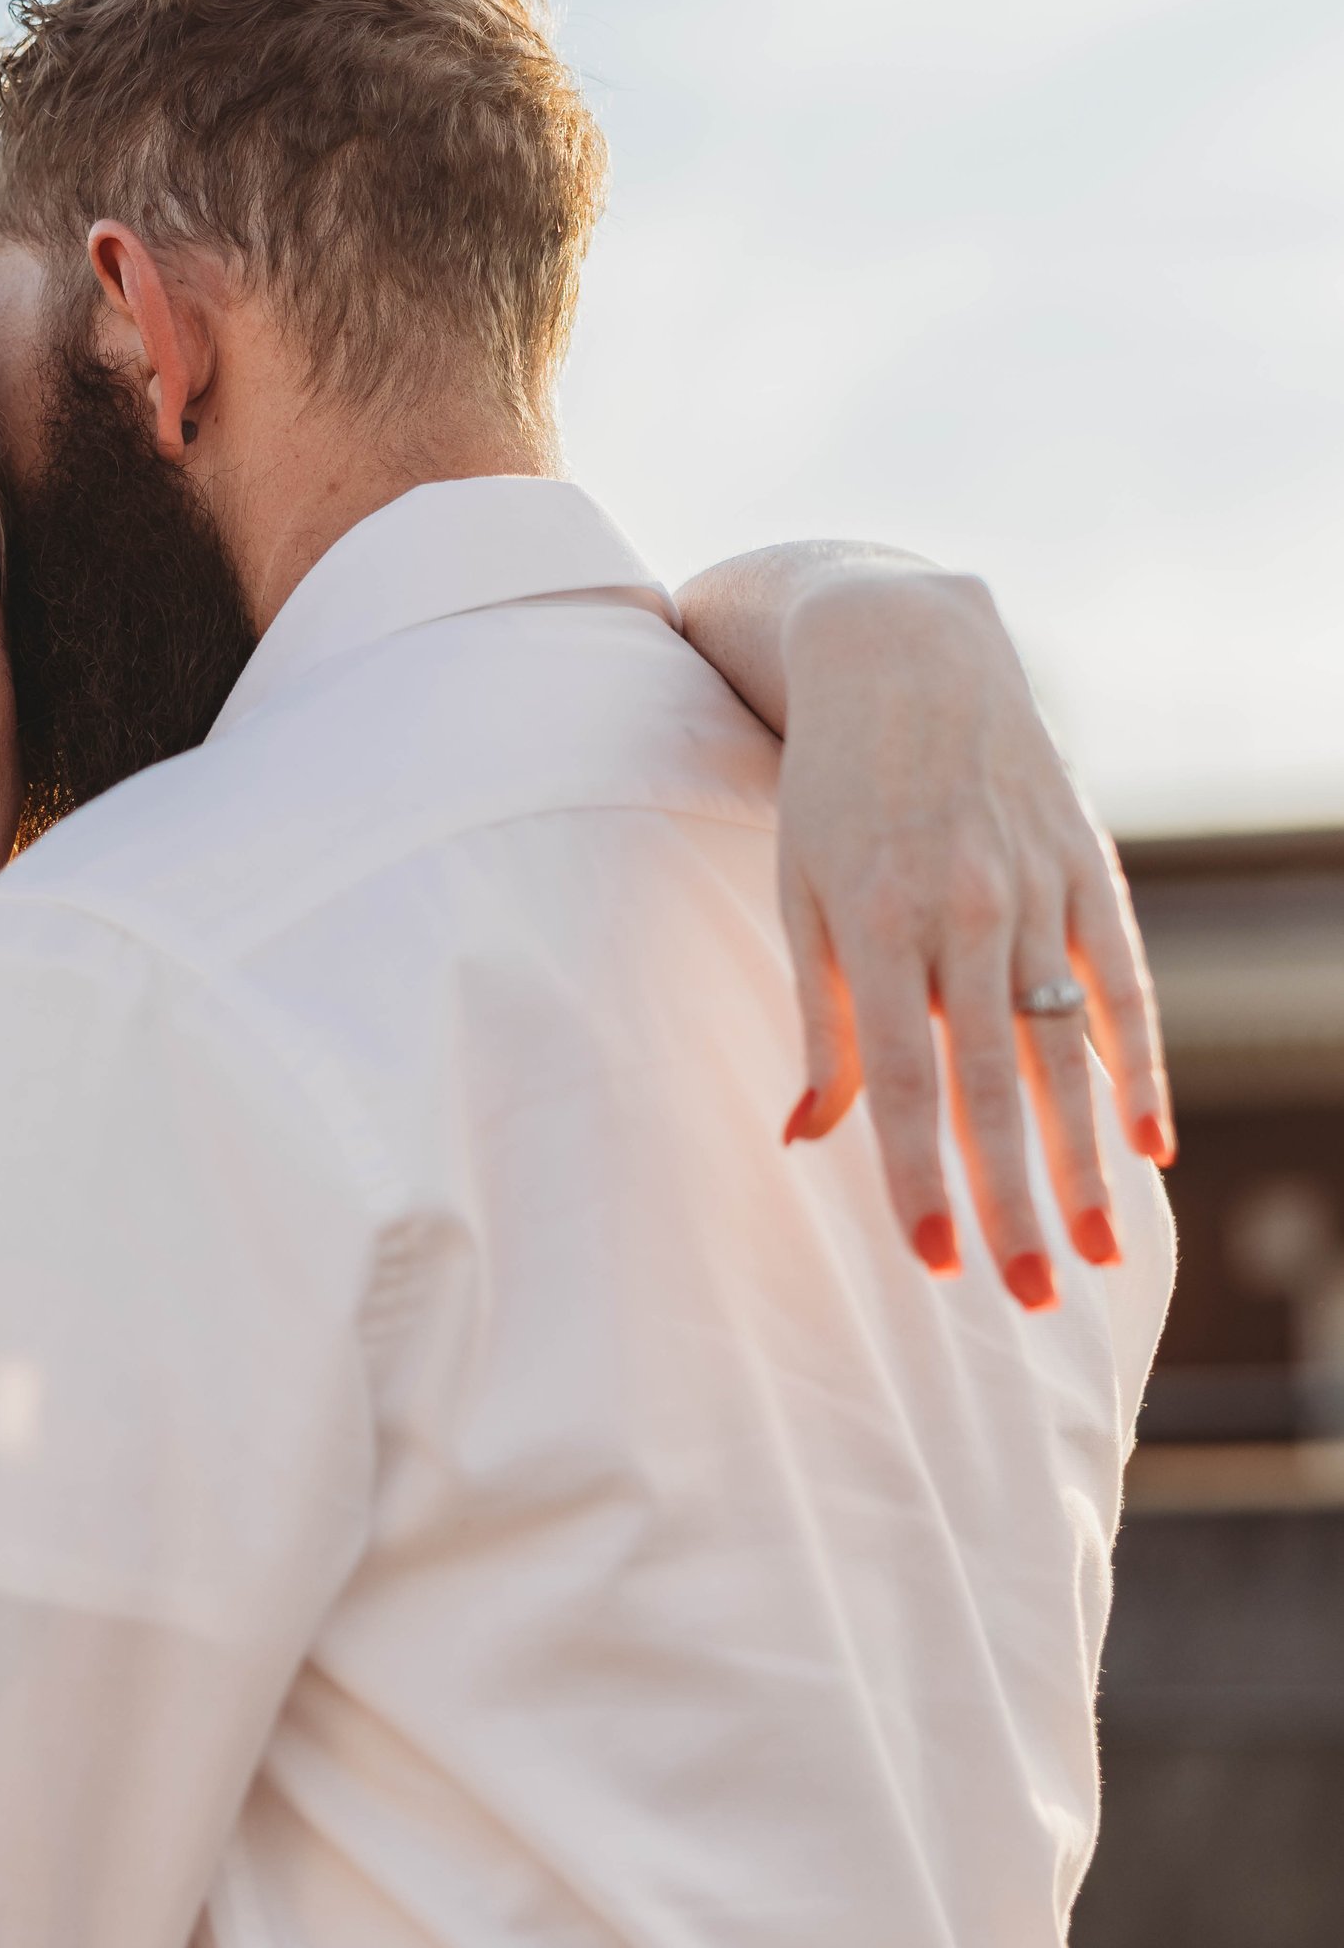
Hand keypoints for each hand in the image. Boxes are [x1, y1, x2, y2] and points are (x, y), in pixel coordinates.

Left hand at [773, 568, 1171, 1301]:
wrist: (909, 652)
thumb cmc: (831, 789)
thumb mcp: (798, 892)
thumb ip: (816, 1018)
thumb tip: (802, 1140)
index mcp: (874, 923)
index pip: (898, 1080)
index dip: (918, 1177)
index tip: (934, 1263)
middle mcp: (962, 912)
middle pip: (993, 1084)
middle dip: (1013, 1199)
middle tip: (1032, 1295)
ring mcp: (1036, 889)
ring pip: (1067, 1051)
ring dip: (1083, 1161)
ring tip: (1095, 1251)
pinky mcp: (1089, 869)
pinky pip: (1122, 986)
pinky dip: (1139, 1068)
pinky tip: (1149, 1148)